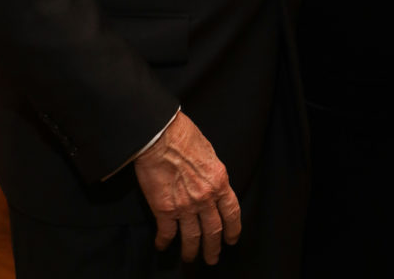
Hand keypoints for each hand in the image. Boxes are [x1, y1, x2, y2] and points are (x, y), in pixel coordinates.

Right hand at [133, 111, 240, 263]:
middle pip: (214, 230)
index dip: (233, 229)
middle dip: (214, 248)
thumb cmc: (183, 135)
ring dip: (191, 251)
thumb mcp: (209, 152)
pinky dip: (164, 242)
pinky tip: (162, 245)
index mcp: (219, 181)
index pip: (232, 212)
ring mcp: (186, 206)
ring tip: (190, 258)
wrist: (160, 135)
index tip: (231, 239)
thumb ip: (212, 173)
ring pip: (192, 238)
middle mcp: (206, 197)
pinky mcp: (165, 209)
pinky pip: (167, 233)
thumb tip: (211, 183)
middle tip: (213, 258)